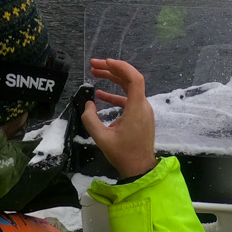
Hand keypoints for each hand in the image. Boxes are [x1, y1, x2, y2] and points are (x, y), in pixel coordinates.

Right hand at [80, 58, 157, 179]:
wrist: (140, 169)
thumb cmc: (123, 154)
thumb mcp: (102, 138)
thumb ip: (91, 120)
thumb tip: (88, 104)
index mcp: (137, 107)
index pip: (134, 78)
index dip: (121, 67)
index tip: (105, 62)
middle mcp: (142, 105)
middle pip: (129, 79)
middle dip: (111, 70)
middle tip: (93, 65)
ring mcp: (143, 110)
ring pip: (129, 88)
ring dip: (113, 80)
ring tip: (95, 73)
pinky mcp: (140, 116)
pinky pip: (129, 99)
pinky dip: (115, 95)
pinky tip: (100, 95)